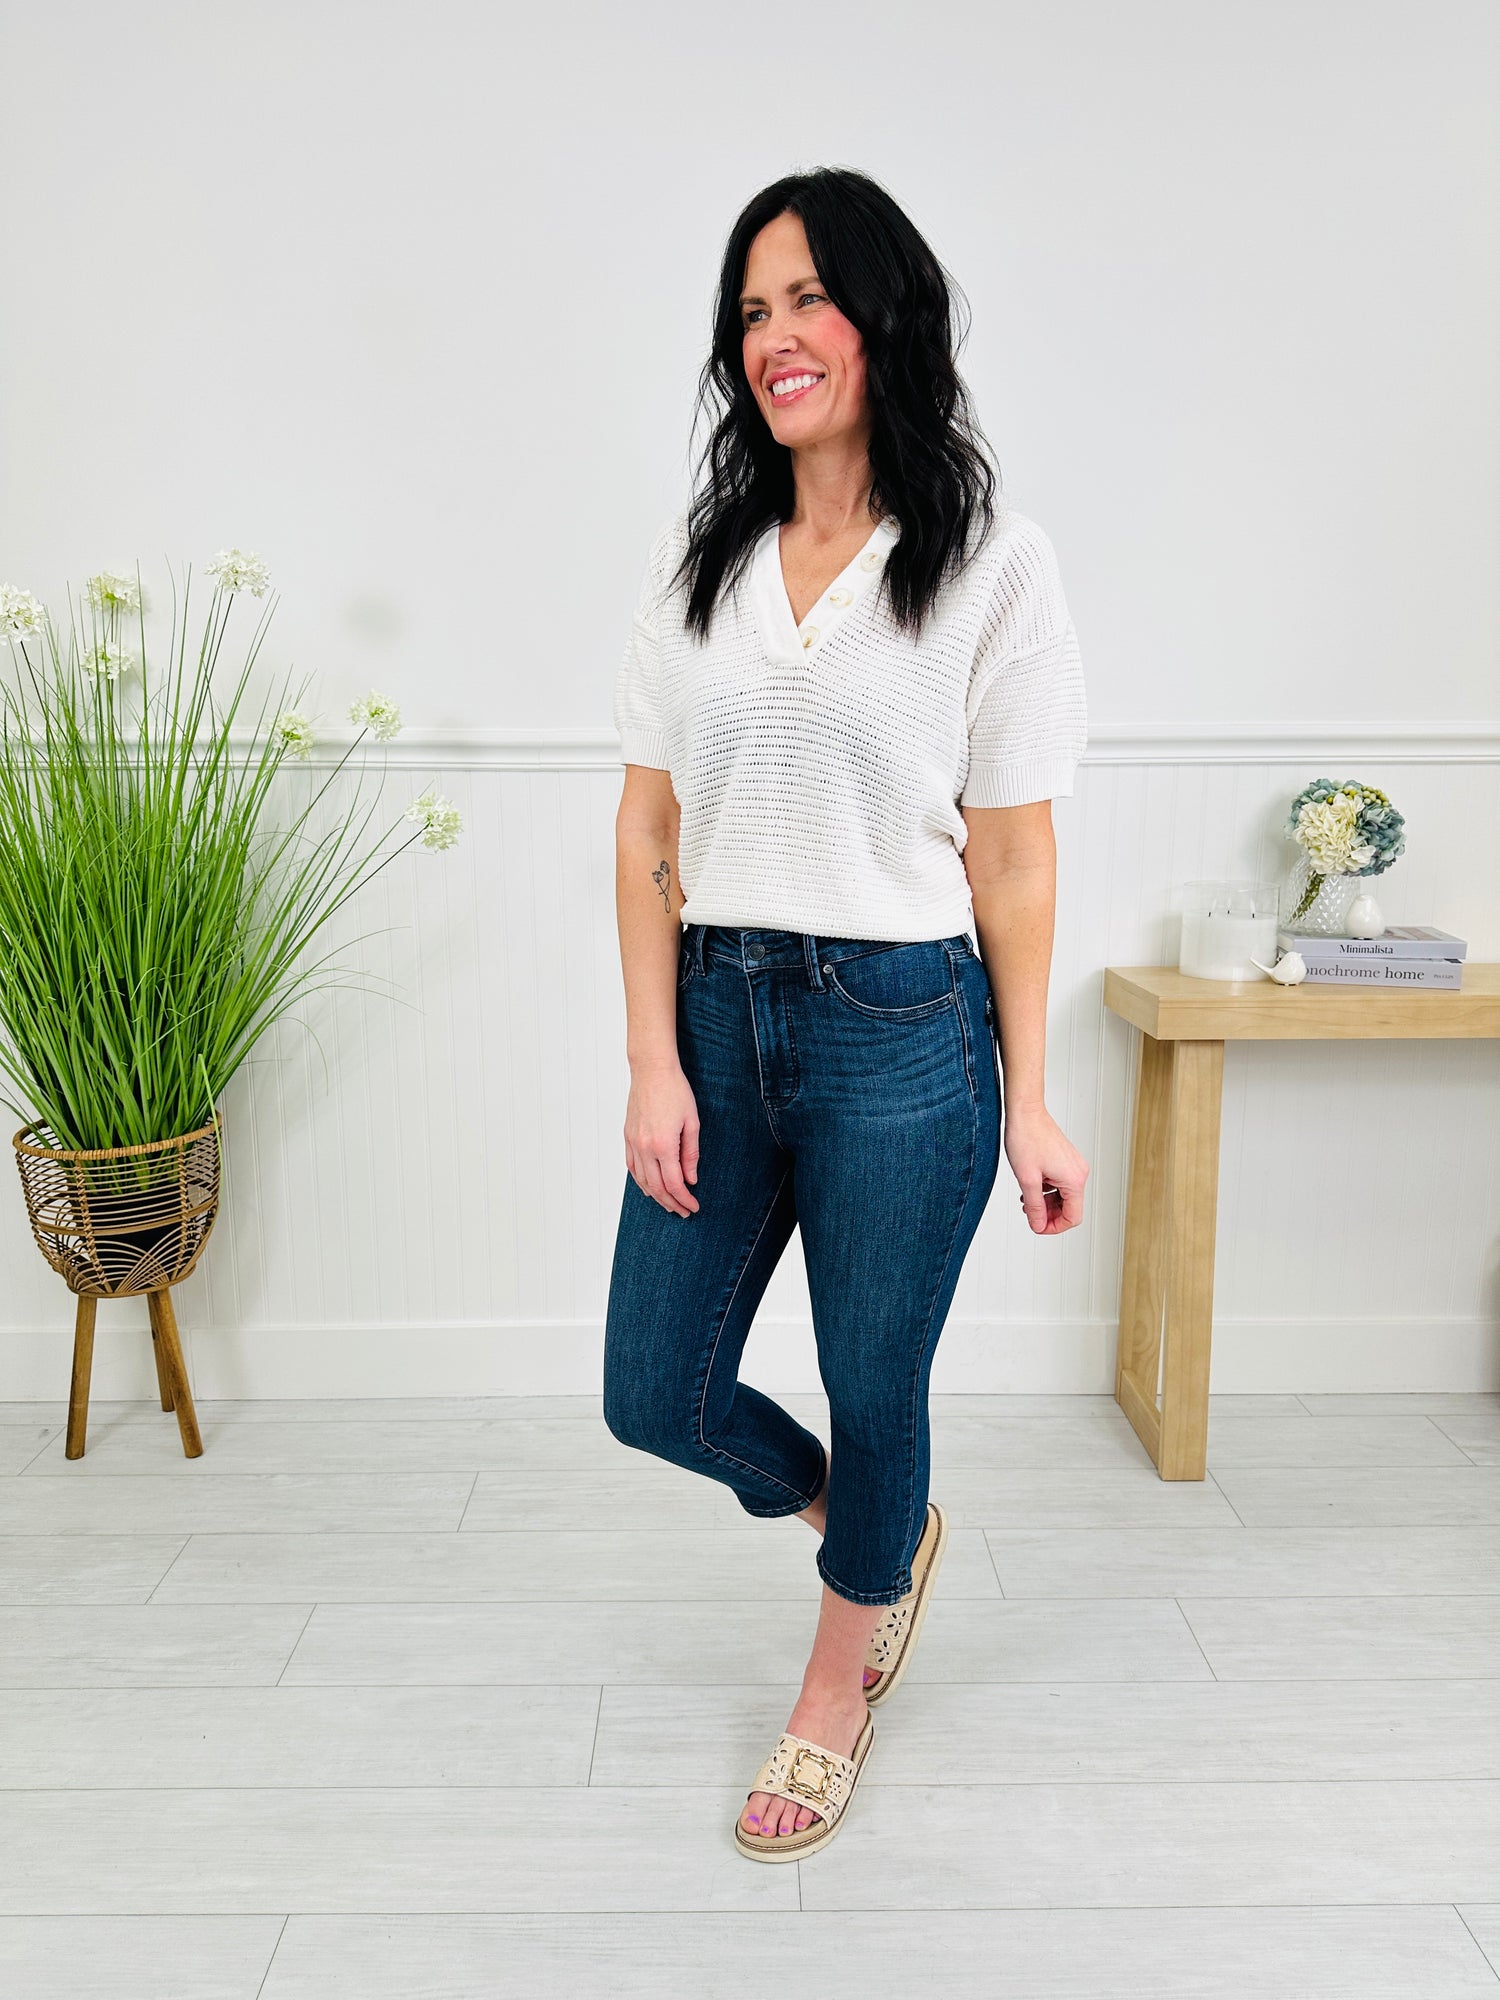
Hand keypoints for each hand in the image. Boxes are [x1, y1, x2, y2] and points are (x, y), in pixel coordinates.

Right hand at [624, 1059, 700, 1216]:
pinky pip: (631, 1167)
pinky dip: (640, 1182)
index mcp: (663, 1144)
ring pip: (642, 1180)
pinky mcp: (627, 1137)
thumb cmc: (675, 1091)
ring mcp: (633, 1142)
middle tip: (683, 1211)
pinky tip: (649, 1188)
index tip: (693, 1206)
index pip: (674, 1183)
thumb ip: (691, 1153)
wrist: (652, 1070)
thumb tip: (691, 1179)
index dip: (684, 1199)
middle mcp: (645, 1147)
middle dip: (671, 1203)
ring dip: (656, 1196)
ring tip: (669, 1204)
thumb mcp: (692, 1122)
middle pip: (657, 1187)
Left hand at [1004, 1103, 1087, 1233]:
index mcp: (1074, 1179)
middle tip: (1029, 1213)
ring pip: (1063, 1196)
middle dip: (1049, 1215)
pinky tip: (1031, 1186)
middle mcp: (1079, 1173)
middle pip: (1069, 1208)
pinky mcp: (1066, 1160)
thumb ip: (1034, 1206)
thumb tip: (1038, 1225)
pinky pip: (1060, 1184)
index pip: (1073, 1217)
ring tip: (1026, 1199)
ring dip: (1046, 1202)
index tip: (1037, 1226)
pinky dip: (1047, 1190)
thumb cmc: (1027, 1137)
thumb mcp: (1027, 1179)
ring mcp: (1073, 1165)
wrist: (1025, 1112)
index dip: (1054, 1227)